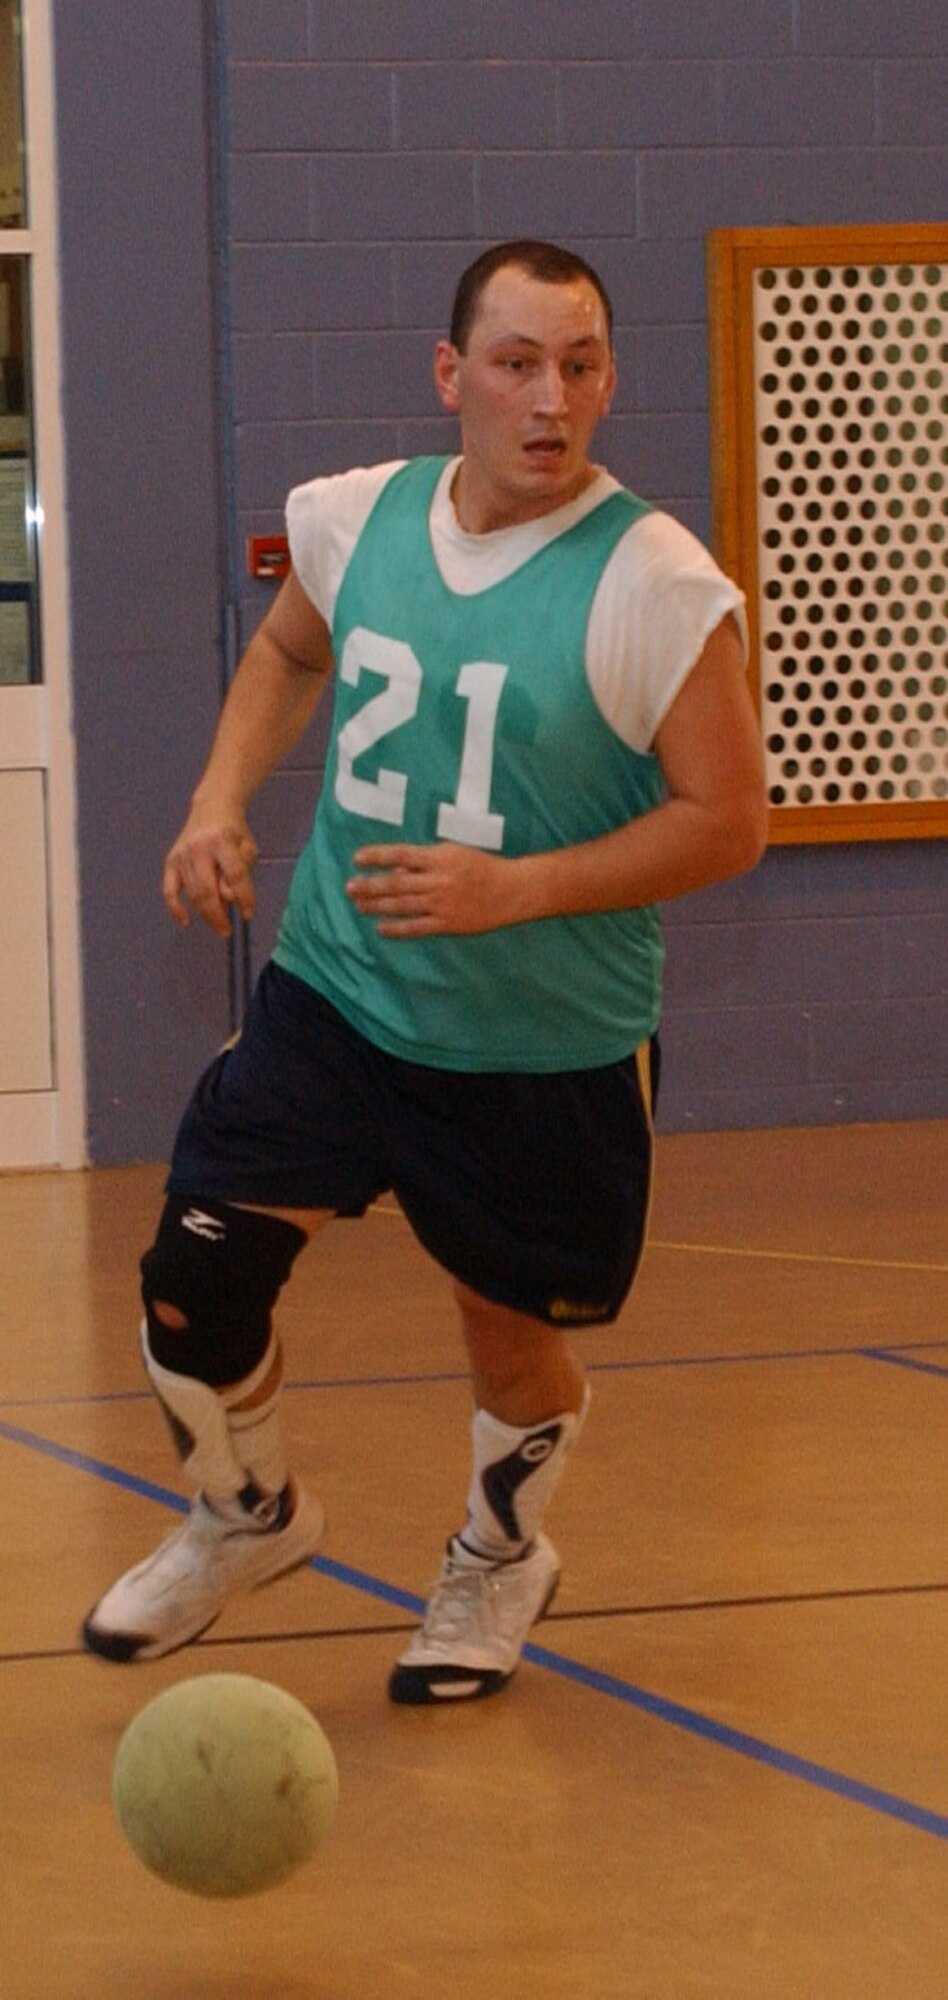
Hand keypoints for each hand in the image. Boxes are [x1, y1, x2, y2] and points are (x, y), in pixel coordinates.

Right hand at [163, 802, 258, 936]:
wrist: (211, 807)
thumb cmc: (234, 831)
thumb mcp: (247, 846)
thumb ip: (242, 871)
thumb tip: (228, 898)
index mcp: (221, 841)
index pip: (235, 875)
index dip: (243, 897)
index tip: (248, 914)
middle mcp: (198, 848)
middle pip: (208, 889)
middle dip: (219, 915)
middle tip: (226, 931)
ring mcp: (181, 855)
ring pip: (192, 893)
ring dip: (205, 914)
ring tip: (218, 926)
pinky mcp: (170, 861)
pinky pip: (169, 890)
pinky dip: (175, 908)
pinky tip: (186, 922)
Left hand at [346, 842, 518, 937]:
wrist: (512, 891)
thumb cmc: (482, 867)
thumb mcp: (454, 853)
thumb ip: (424, 861)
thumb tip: (396, 870)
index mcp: (440, 858)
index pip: (401, 854)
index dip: (377, 856)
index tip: (357, 858)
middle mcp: (438, 880)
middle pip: (396, 883)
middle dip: (370, 885)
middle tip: (349, 888)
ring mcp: (442, 904)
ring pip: (402, 905)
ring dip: (377, 906)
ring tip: (359, 905)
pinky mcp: (447, 923)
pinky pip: (417, 927)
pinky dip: (397, 928)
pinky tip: (381, 928)